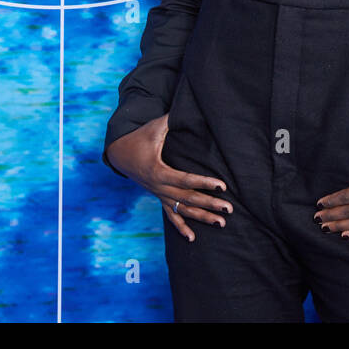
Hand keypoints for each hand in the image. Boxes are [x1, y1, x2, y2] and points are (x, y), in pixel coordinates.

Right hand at [104, 113, 232, 242]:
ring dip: (202, 217)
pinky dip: (181, 227)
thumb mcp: (154, 128)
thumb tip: (186, 109)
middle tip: (229, 209)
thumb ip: (170, 120)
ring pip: (182, 210)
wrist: (120, 154)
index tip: (222, 186)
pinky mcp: (159, 197)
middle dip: (209, 204)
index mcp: (158, 171)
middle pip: (188, 198)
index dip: (204, 183)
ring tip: (221, 223)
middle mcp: (159, 186)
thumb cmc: (139, 138)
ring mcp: (159, 194)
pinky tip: (193, 238)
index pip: (186, 179)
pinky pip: (171, 216)